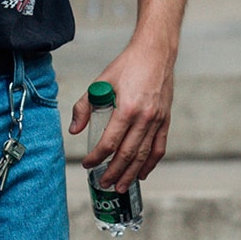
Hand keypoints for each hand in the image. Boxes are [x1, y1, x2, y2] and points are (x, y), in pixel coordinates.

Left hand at [68, 41, 173, 192]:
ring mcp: (158, 120)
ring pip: (144, 154)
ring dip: (131, 173)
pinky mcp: (166, 120)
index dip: (97, 157)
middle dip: (114, 172)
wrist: (155, 53)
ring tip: (120, 186)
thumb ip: (85, 106)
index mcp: (127, 108)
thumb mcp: (101, 82)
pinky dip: (151, 163)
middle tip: (103, 183)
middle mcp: (145, 117)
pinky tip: (142, 173)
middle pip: (128, 153)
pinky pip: (159, 147)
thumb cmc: (127, 66)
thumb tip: (75, 130)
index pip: (110, 142)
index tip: (87, 164)